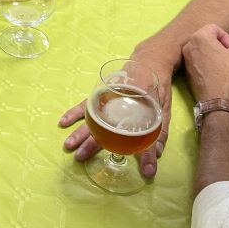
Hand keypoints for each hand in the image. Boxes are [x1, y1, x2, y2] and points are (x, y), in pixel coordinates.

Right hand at [59, 53, 174, 177]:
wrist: (149, 60)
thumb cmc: (158, 85)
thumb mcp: (164, 108)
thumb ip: (160, 132)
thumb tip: (155, 158)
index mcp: (140, 102)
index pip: (136, 128)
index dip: (137, 148)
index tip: (139, 167)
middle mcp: (120, 99)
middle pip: (104, 123)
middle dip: (91, 142)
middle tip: (80, 156)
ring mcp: (109, 96)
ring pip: (92, 115)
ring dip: (79, 131)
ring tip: (68, 145)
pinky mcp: (103, 93)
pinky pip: (86, 104)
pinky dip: (74, 112)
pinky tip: (64, 121)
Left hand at [181, 24, 228, 103]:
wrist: (217, 101)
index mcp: (198, 37)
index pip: (215, 28)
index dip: (226, 38)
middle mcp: (187, 46)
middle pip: (207, 39)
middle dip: (219, 46)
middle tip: (228, 58)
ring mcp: (185, 60)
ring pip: (203, 51)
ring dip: (213, 55)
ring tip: (223, 67)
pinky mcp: (186, 72)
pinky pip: (199, 62)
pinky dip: (207, 65)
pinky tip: (215, 75)